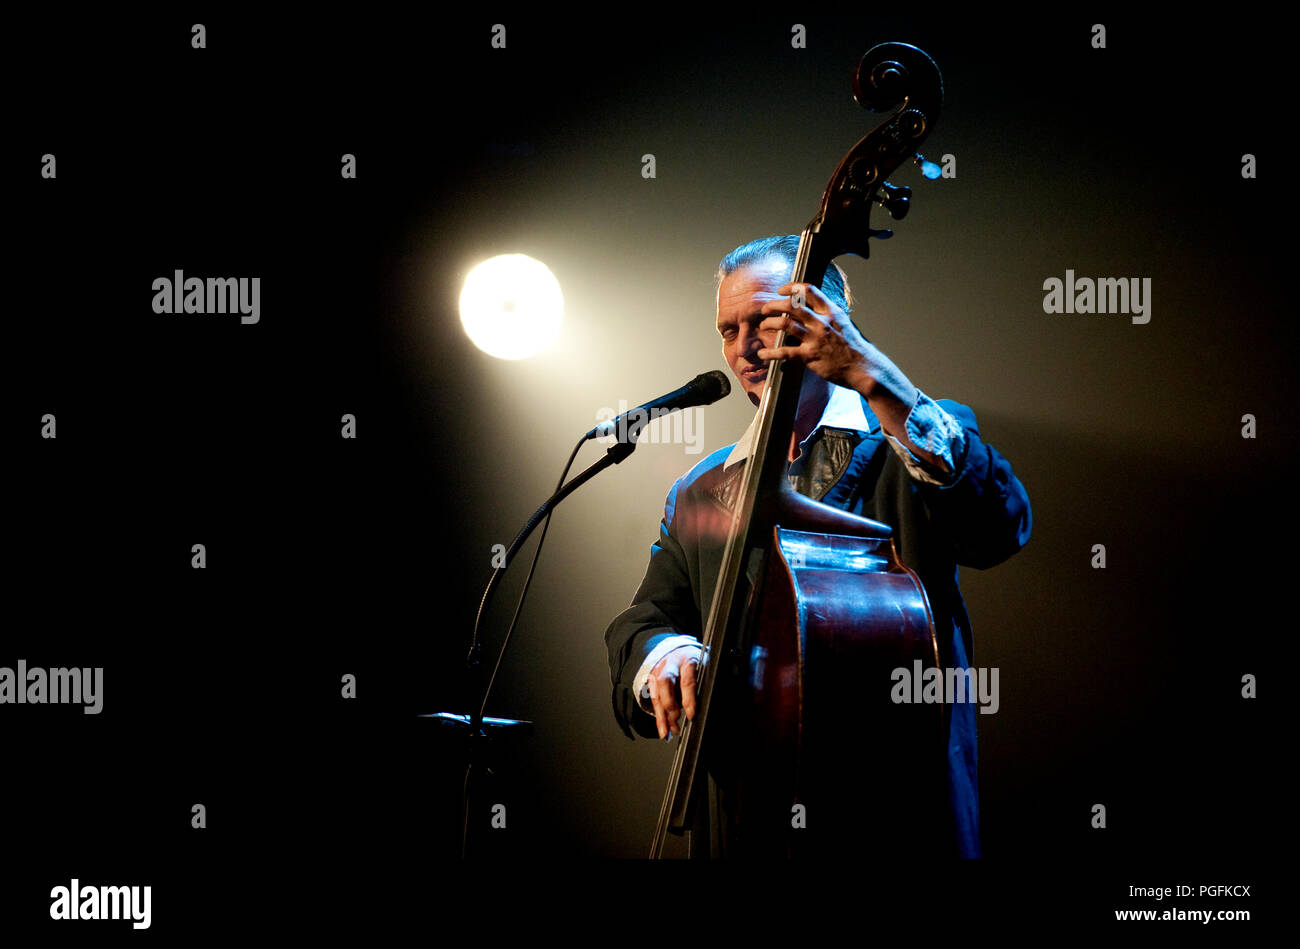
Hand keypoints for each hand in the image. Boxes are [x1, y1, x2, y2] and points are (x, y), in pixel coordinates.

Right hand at [649, 644, 700, 738]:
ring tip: (667, 733)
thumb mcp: (705, 665)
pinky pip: (653, 700)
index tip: (691, 714)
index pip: (687, 680)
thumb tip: (711, 701)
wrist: (677, 649)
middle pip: (665, 685)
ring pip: (657, 694)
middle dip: (670, 706)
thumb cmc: (694, 660)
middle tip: (676, 722)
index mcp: (687, 660)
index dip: (688, 699)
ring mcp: (658, 672)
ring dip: (662, 716)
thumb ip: (707, 681)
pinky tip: (663, 729)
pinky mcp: (651, 681)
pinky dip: (658, 716)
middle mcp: (670, 665)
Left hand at [757, 282, 886, 396]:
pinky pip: (784, 352)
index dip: (791, 287)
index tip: (781, 290)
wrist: (863, 368)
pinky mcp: (809, 356)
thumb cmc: (854, 347)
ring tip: (764, 326)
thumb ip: (831, 314)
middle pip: (791, 305)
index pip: (808, 290)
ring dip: (770, 323)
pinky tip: (762, 354)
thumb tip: (822, 305)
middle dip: (774, 305)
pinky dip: (770, 353)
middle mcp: (822, 322)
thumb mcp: (844, 323)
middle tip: (765, 309)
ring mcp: (815, 338)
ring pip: (785, 324)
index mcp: (831, 311)